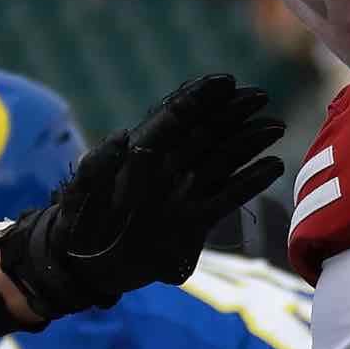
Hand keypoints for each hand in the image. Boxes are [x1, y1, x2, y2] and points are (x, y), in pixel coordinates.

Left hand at [0, 75, 287, 320]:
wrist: (83, 267)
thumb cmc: (75, 227)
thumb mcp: (79, 194)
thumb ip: (98, 166)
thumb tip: (124, 137)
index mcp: (138, 155)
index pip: (174, 118)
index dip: (200, 98)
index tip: (227, 81)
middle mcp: (165, 169)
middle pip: (205, 132)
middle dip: (233, 112)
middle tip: (261, 96)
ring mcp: (182, 193)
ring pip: (222, 159)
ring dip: (248, 142)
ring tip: (275, 126)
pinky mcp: (194, 220)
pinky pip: (228, 196)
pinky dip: (251, 181)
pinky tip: (273, 167)